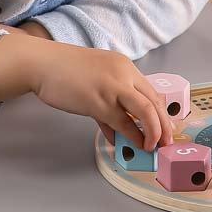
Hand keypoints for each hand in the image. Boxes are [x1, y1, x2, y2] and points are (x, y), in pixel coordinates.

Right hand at [31, 43, 173, 151]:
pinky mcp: (99, 102)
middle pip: (154, 101)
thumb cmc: (65, 71)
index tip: (165, 127)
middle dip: (164, 124)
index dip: (161, 112)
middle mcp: (123, 74)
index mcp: (124, 66)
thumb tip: (117, 132)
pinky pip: (123, 123)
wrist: (43, 64)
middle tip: (167, 142)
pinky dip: (132, 136)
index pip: (151, 90)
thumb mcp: (95, 81)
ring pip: (146, 111)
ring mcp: (112, 88)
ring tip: (154, 147)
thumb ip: (109, 104)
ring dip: (154, 132)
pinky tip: (135, 145)